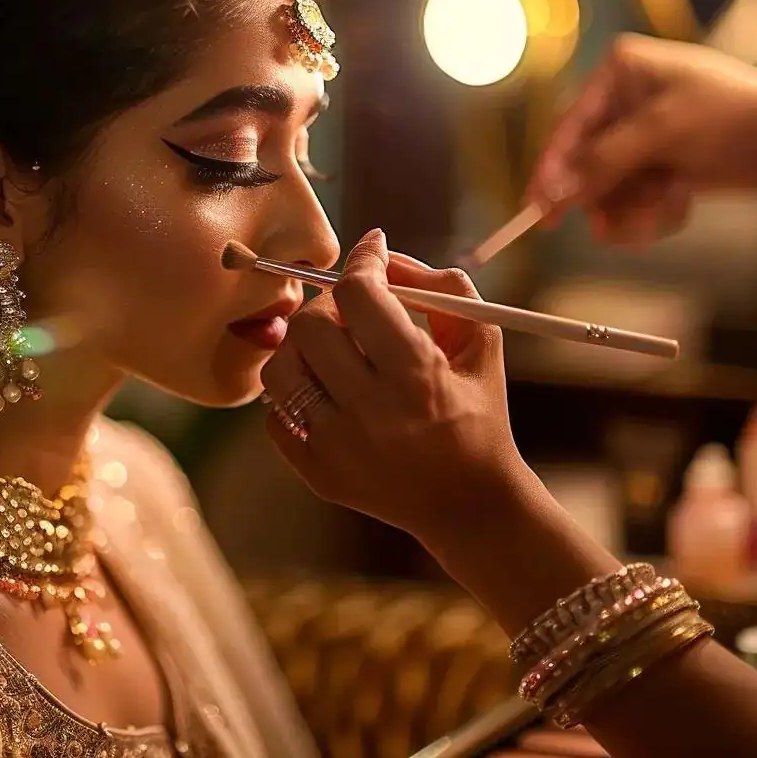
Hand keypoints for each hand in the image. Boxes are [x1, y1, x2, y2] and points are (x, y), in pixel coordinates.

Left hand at [260, 228, 519, 542]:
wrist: (471, 505)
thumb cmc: (479, 412)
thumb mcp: (480, 341)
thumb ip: (439, 286)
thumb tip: (385, 257)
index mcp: (417, 376)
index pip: (358, 294)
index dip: (361, 261)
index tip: (371, 252)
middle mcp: (371, 413)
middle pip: (309, 327)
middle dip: (329, 306)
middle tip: (352, 312)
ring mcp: (338, 448)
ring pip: (280, 370)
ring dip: (303, 349)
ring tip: (333, 352)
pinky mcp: (318, 474)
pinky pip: (276, 416)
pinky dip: (297, 395)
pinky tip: (328, 392)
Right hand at [526, 34, 756, 244]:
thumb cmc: (736, 114)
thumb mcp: (661, 132)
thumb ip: (603, 162)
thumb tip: (557, 192)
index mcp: (619, 73)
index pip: (569, 127)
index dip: (550, 171)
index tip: (536, 208)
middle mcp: (625, 102)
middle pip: (584, 165)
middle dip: (601, 197)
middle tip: (608, 226)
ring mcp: (642, 136)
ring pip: (607, 189)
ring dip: (631, 209)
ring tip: (662, 210)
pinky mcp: (659, 165)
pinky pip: (632, 200)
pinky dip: (651, 212)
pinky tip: (678, 204)